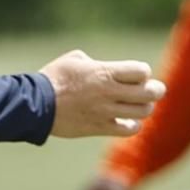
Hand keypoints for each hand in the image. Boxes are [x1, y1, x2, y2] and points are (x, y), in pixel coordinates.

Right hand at [39, 50, 165, 137]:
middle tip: (151, 90)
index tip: (134, 75)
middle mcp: (109, 92)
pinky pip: (128, 130)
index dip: (142, 73)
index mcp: (103, 72)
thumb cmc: (52, 78)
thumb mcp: (73, 60)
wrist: (34, 104)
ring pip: (143, 112)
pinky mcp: (99, 128)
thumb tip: (103, 68)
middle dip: (155, 90)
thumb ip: (95, 63)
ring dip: (144, 108)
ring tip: (136, 105)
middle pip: (150, 93)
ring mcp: (105, 112)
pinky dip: (132, 125)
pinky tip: (125, 120)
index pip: (142, 71)